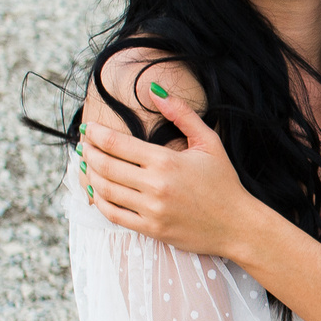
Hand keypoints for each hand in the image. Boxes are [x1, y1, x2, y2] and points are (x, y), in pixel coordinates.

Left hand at [81, 82, 268, 261]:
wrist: (238, 225)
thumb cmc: (224, 182)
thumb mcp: (208, 142)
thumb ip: (181, 114)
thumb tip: (155, 91)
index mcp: (166, 161)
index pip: (116, 143)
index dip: (96, 133)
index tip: (88, 127)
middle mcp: (155, 186)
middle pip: (105, 166)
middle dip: (88, 152)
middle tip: (83, 145)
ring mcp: (151, 210)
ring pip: (105, 190)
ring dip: (89, 175)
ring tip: (87, 164)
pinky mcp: (151, 229)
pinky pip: (113, 215)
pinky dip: (99, 201)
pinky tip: (97, 190)